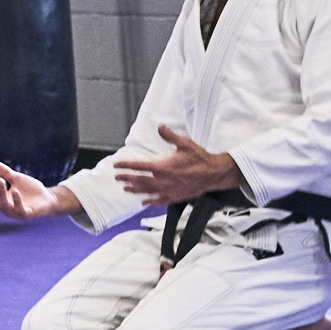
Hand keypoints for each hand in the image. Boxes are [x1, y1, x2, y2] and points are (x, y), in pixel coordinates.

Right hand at [0, 161, 83, 224]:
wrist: (47, 198)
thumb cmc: (29, 190)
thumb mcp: (16, 178)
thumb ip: (5, 173)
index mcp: (1, 199)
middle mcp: (5, 207)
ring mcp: (15, 212)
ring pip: (4, 204)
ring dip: (1, 192)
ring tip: (0, 180)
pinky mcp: (25, 215)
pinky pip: (19, 209)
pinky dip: (17, 201)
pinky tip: (15, 191)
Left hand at [110, 127, 243, 208]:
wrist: (213, 174)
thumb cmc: (200, 158)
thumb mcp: (184, 143)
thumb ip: (170, 136)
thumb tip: (160, 127)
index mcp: (163, 167)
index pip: (139, 166)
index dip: (126, 166)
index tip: (117, 165)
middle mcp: (164, 180)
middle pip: (140, 180)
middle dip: (127, 178)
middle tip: (117, 178)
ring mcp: (169, 190)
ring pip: (147, 192)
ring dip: (135, 190)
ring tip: (126, 189)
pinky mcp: (175, 196)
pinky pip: (159, 201)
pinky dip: (150, 201)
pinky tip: (143, 202)